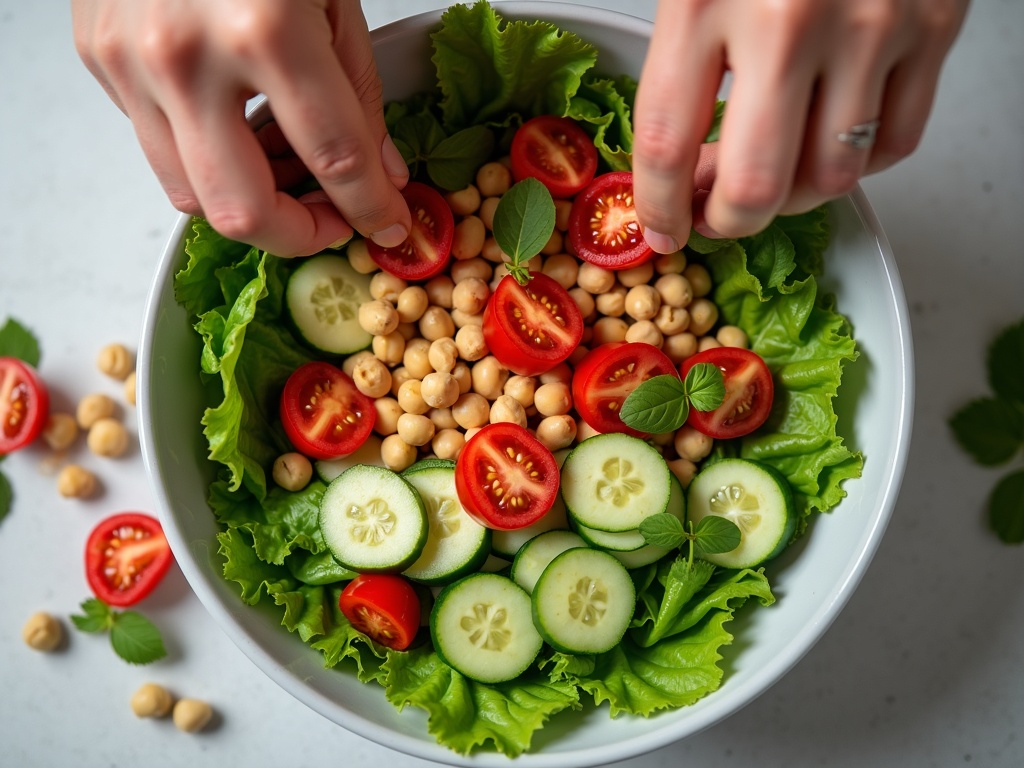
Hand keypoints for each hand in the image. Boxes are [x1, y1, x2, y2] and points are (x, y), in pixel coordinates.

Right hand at [71, 0, 410, 256]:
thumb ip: (360, 96)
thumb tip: (381, 175)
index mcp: (266, 28)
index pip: (335, 161)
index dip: (372, 210)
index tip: (388, 229)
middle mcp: (184, 54)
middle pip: (242, 211)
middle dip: (298, 235)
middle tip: (332, 220)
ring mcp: (129, 61)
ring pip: (190, 194)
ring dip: (248, 203)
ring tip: (287, 172)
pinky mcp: (100, 59)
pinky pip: (158, 147)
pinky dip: (206, 157)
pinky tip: (240, 129)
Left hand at [632, 0, 968, 250]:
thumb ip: (674, 57)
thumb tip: (666, 160)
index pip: (666, 142)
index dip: (659, 206)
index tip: (662, 226)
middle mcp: (790, 19)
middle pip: (756, 184)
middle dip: (728, 222)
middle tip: (716, 217)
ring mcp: (871, 25)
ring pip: (831, 176)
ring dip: (792, 198)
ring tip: (771, 176)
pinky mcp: (932, 26)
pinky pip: (896, 143)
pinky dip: (858, 165)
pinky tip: (828, 146)